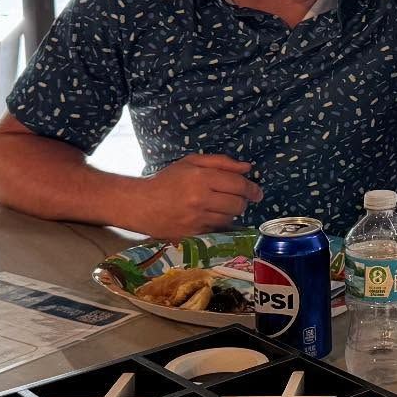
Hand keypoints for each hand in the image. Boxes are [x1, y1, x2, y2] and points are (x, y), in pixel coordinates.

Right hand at [128, 154, 262, 239]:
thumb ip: (221, 162)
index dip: (252, 189)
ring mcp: (196, 219)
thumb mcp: (191, 162)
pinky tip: (211, 217)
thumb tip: (247, 168)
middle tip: (239, 199)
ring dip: (231, 213)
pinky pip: (217, 229)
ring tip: (221, 206)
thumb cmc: (166, 180)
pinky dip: (219, 223)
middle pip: (238, 204)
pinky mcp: (192, 234)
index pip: (238, 185)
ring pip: (229, 218)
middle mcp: (200, 199)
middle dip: (243, 201)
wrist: (140, 204)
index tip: (257, 192)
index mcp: (201, 178)